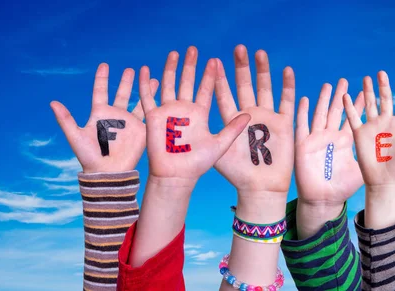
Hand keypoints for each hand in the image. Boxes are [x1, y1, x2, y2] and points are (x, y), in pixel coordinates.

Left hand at [51, 64, 158, 172]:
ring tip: (152, 78)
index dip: (102, 78)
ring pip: (137, 101)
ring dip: (144, 89)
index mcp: (100, 113)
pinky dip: (154, 104)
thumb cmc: (90, 156)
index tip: (105, 65)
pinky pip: (148, 114)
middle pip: (122, 93)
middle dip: (127, 81)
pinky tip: (160, 95)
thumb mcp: (76, 136)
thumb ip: (66, 119)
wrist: (108, 173)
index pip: (101, 91)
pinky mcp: (140, 131)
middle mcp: (115, 116)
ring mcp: (129, 123)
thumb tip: (52, 102)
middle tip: (133, 69)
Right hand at [140, 47, 250, 181]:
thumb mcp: (220, 144)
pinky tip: (144, 70)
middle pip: (187, 81)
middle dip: (190, 65)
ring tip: (174, 53)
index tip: (214, 60)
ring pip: (168, 84)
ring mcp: (168, 112)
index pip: (205, 89)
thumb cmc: (198, 164)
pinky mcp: (153, 117)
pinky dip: (145, 84)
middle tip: (193, 49)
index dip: (209, 75)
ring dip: (170, 69)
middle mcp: (184, 109)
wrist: (176, 176)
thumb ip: (233, 129)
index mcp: (200, 113)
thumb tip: (250, 115)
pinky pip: (147, 97)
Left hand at [213, 45, 294, 193]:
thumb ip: (213, 130)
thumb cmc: (238, 173)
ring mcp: (268, 117)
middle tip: (239, 48)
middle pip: (246, 85)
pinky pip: (287, 101)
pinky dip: (287, 86)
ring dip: (263, 71)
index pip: (225, 95)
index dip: (220, 79)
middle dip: (242, 67)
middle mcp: (250, 114)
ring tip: (259, 53)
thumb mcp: (220, 151)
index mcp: (233, 120)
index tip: (213, 61)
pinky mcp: (284, 123)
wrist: (260, 187)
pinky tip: (285, 70)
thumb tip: (197, 114)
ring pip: (265, 88)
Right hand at [295, 79, 364, 206]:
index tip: (367, 87)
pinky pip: (303, 126)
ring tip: (329, 85)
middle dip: (342, 95)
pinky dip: (302, 113)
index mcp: (348, 140)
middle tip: (347, 80)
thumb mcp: (363, 169)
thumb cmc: (344, 188)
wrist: (324, 200)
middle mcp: (333, 136)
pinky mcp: (305, 145)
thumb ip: (374, 157)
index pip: (355, 116)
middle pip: (338, 110)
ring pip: (321, 114)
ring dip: (324, 100)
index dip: (361, 102)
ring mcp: (318, 139)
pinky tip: (304, 99)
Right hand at [343, 72, 394, 185]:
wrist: (385, 180)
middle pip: (384, 99)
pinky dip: (350, 108)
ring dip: (367, 92)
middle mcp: (385, 122)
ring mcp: (371, 127)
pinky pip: (353, 118)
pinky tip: (345, 96)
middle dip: (383, 85)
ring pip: (368, 104)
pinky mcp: (359, 134)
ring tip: (366, 78)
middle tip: (381, 72)